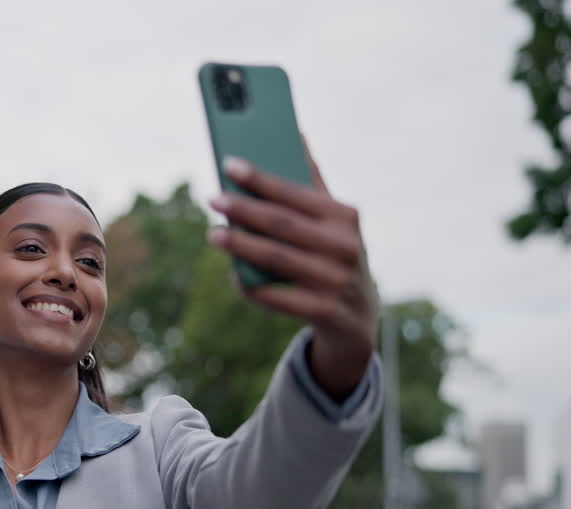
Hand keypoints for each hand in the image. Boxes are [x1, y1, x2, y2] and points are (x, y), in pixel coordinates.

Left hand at [207, 143, 378, 399]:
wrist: (358, 314)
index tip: (229, 164)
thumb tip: (294, 132)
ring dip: (241, 246)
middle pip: (283, 225)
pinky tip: (234, 274)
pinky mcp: (323, 311)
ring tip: (214, 234)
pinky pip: (277, 297)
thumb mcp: (331, 219)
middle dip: (245, 210)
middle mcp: (344, 247)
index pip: (295, 193)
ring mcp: (335, 281)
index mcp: (344, 216)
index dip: (261, 179)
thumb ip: (311, 182)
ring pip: (277, 260)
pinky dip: (252, 285)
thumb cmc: (333, 252)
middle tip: (212, 198)